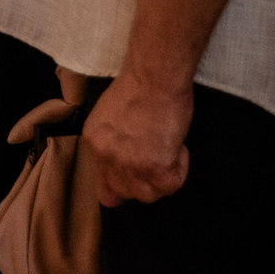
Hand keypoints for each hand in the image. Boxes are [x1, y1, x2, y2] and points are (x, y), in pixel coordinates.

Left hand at [82, 71, 192, 205]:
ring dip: (162, 179)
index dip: (121, 184)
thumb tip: (130, 152)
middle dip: (142, 181)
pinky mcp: (155, 169)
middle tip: (157, 160)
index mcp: (94, 141)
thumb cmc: (140, 84)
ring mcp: (130, 166)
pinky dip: (180, 168)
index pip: (103, 184)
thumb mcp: (111, 113)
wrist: (155, 77)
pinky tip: (178, 147)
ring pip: (148, 195)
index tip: (134, 176)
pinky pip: (172, 185)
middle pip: (124, 193)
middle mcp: (107, 157)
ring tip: (168, 150)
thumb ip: (115, 138)